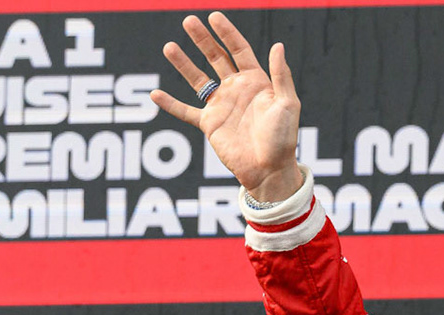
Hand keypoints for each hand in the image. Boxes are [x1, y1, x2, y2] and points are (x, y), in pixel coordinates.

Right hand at [151, 12, 301, 200]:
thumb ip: (281, 75)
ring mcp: (221, 106)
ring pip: (197, 79)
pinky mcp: (209, 124)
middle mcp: (236, 89)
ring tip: (169, 46)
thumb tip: (278, 45)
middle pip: (215, 58)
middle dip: (202, 39)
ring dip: (183, 63)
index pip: (238, 49)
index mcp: (255, 81)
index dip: (227, 33)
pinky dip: (170, 104)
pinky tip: (155, 94)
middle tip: (188, 21)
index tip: (214, 17)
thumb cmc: (282, 138)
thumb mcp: (287, 103)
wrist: (269, 169)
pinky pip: (186, 111)